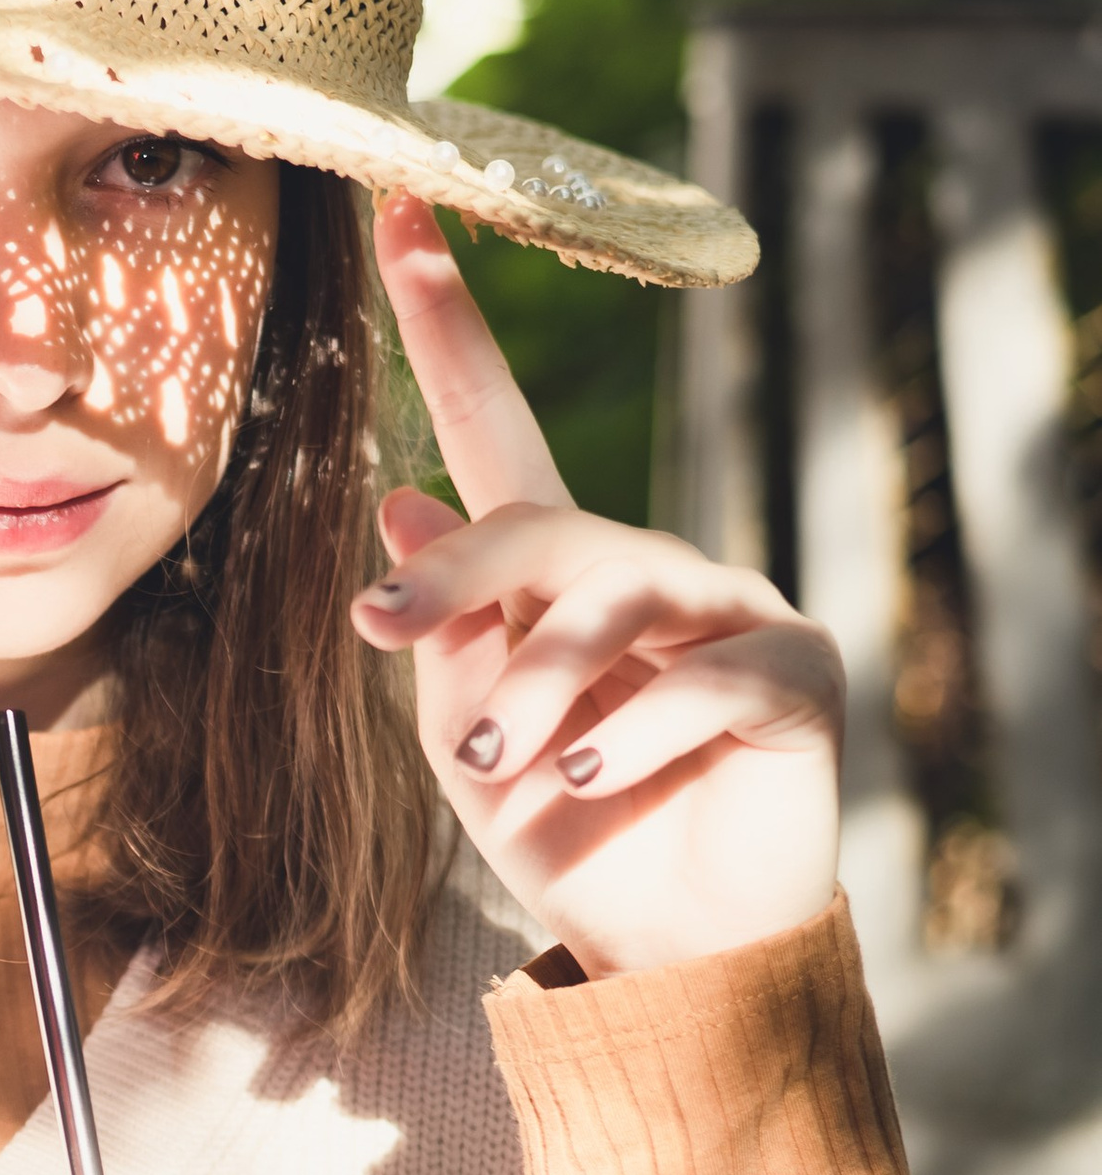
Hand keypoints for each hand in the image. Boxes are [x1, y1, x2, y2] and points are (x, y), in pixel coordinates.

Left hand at [357, 194, 842, 978]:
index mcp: (557, 577)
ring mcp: (729, 613)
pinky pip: (701, 677)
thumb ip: (444, 632)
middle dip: (459, 573)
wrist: (668, 955)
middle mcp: (647, 572)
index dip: (450, 326)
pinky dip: (630, 731)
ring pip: (617, 597)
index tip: (398, 220)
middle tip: (380, 629)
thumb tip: (399, 505)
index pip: (498, 429)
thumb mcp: (468, 742)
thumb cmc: (566, 838)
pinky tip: (586, 776)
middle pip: (544, 524)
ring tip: (499, 756)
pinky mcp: (795, 674)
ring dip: (541, 678)